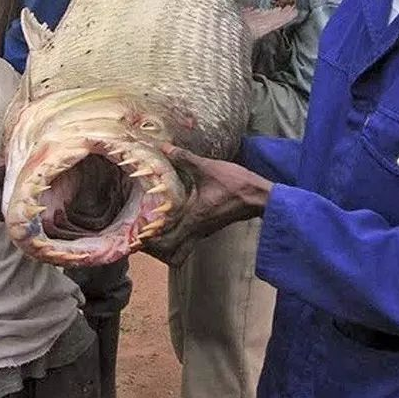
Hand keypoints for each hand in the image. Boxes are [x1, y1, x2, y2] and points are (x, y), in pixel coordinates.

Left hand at [142, 144, 271, 265]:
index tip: (137, 236)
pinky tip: (173, 218)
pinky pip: (189, 237)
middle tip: (141, 234)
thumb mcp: (208, 167)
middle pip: (171, 250)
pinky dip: (177, 233)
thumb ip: (184, 157)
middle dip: (155, 247)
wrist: (261, 196)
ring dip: (166, 240)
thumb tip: (164, 147)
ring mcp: (205, 230)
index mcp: (194, 218)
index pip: (167, 240)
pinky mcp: (210, 226)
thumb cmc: (236, 184)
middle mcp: (198, 229)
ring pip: (181, 245)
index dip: (150, 242)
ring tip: (152, 227)